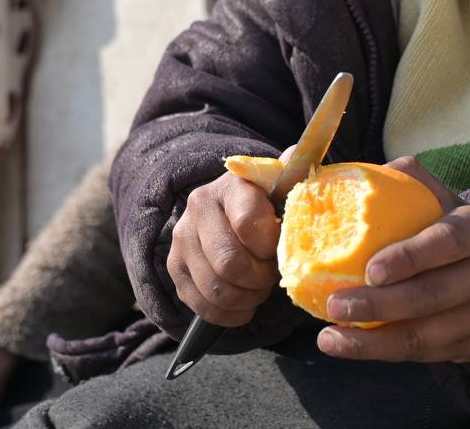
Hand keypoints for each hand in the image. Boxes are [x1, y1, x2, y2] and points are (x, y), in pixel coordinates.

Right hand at [168, 168, 281, 326]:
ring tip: (258, 290)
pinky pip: (200, 305)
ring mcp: (181, 238)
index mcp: (230, 185)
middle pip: (230, 263)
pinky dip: (227, 315)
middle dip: (259, 280)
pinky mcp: (174, 266)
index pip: (248, 224)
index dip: (270, 247)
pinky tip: (242, 306)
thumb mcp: (281, 187)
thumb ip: (293, 175)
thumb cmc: (265, 203)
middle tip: (271, 277)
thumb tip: (296, 154)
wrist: (229, 208)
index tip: (281, 249)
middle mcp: (198, 207)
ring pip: (215, 289)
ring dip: (245, 299)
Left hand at [316, 157, 469, 364]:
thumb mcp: (446, 204)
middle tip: (334, 303)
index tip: (370, 269)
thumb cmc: (457, 236)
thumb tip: (363, 173)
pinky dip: (381, 352)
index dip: (409, 257)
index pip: (448, 241)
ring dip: (372, 341)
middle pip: (433, 295)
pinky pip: (423, 354)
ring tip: (330, 335)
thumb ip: (411, 184)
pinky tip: (347, 346)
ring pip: (425, 335)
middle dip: (380, 304)